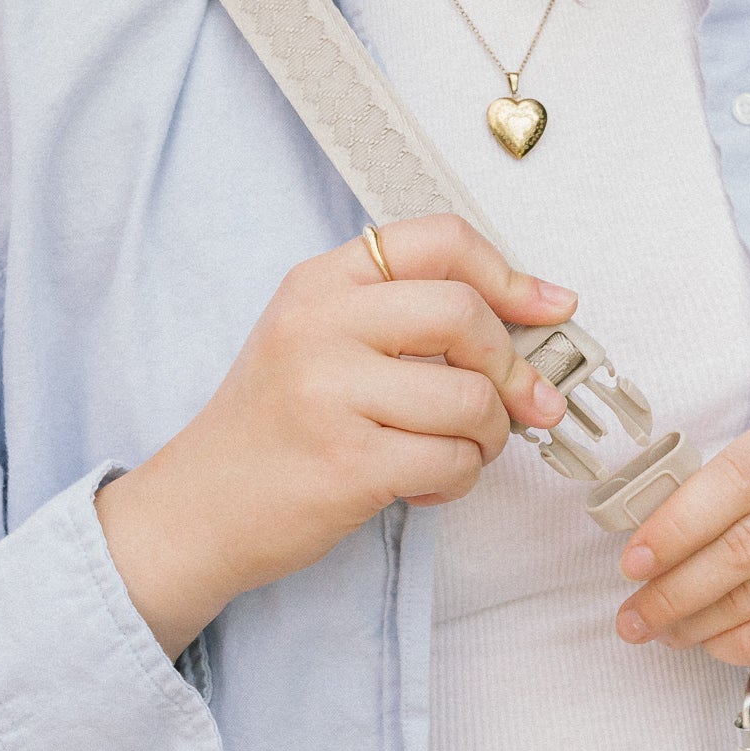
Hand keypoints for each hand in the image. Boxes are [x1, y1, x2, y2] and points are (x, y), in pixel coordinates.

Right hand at [97, 215, 573, 656]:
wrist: (197, 508)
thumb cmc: (273, 428)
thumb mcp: (320, 341)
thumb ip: (405, 319)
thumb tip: (530, 322)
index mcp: (321, 283)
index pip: (440, 242)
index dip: (511, 276)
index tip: (551, 308)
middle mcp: (320, 325)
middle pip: (467, 316)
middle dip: (511, 370)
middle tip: (520, 405)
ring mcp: (329, 393)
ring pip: (471, 399)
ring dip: (487, 437)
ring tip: (456, 451)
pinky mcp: (347, 462)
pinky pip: (453, 461)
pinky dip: (457, 481)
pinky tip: (423, 484)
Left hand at [614, 408, 749, 665]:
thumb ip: (725, 494)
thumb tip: (644, 544)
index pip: (734, 479)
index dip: (675, 524)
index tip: (633, 559)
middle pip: (739, 547)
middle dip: (670, 588)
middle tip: (632, 613)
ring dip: (691, 621)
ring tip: (661, 628)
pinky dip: (728, 643)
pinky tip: (709, 641)